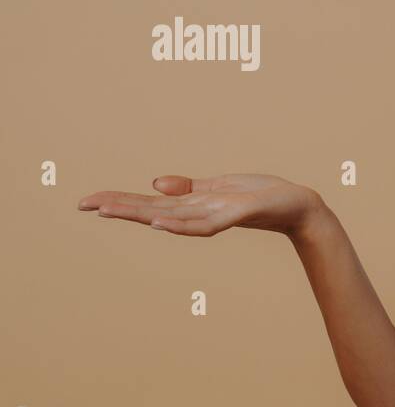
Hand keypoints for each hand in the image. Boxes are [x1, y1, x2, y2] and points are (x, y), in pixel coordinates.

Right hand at [77, 174, 324, 238]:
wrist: (298, 206)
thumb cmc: (261, 197)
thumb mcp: (219, 187)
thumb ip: (189, 188)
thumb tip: (155, 183)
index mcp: (194, 204)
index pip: (150, 202)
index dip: (120, 201)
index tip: (88, 200)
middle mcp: (201, 212)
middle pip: (154, 210)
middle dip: (120, 206)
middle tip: (85, 204)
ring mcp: (217, 215)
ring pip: (173, 216)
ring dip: (142, 214)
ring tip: (110, 210)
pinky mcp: (238, 214)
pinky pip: (206, 222)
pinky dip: (182, 223)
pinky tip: (161, 221)